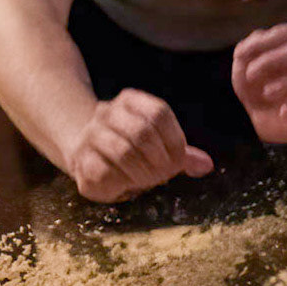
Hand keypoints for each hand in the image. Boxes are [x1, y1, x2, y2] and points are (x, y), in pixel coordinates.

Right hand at [66, 90, 212, 203]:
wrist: (84, 151)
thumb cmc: (130, 148)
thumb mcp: (157, 144)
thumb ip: (181, 153)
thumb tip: (206, 165)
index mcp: (130, 101)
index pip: (159, 113)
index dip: (175, 141)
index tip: (179, 161)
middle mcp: (108, 112)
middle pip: (142, 132)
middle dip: (160, 160)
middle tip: (165, 175)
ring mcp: (91, 135)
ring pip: (124, 152)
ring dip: (143, 173)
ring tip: (149, 180)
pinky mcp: (80, 160)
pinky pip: (105, 172)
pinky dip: (123, 182)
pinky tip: (127, 184)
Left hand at [231, 23, 286, 144]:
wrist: (269, 116)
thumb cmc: (257, 83)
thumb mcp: (244, 66)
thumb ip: (243, 55)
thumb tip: (242, 53)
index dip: (262, 43)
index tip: (239, 55)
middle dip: (273, 60)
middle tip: (250, 74)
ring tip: (267, 92)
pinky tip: (283, 111)